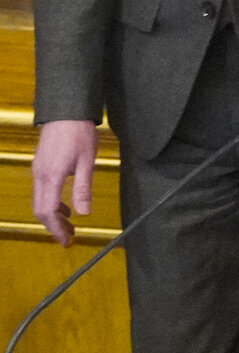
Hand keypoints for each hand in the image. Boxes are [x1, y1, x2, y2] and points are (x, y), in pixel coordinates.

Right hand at [31, 120, 99, 246]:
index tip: (66, 240)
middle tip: (69, 238)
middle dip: (54, 226)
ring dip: (53, 216)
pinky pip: (42, 191)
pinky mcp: (41, 166)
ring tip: (70, 226)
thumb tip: (84, 213)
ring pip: (40, 201)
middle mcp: (40, 174)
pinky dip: (52, 203)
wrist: (67, 112)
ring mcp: (38, 170)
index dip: (55, 229)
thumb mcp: (87, 162)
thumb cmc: (78, 133)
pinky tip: (66, 207)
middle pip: (40, 209)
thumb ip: (83, 188)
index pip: (47, 211)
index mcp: (51, 175)